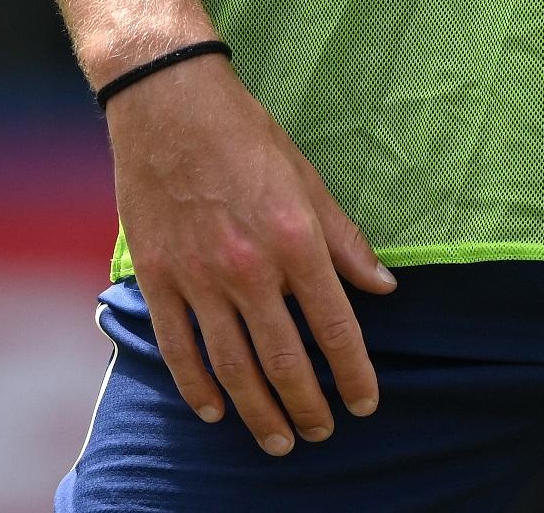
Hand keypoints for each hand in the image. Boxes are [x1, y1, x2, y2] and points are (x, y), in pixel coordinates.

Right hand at [107, 52, 396, 455]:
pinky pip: (179, 347)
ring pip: (233, 366)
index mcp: (295, 240)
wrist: (167, 102)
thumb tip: (384, 286)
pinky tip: (214, 410)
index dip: (353, 374)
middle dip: (307, 407)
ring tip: (277, 440)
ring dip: (258, 412)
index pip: (335, 327)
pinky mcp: (159, 276)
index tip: (363, 404)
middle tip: (319, 433)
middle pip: (284, 360)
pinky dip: (196, 387)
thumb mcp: (307, 178)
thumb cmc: (244, 134)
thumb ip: (345, 240)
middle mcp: (249, 267)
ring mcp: (199, 276)